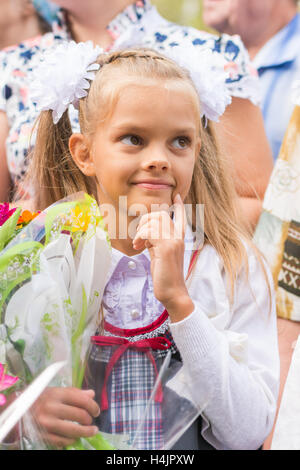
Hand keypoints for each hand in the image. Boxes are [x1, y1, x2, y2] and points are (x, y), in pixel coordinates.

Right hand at [31, 387, 99, 447]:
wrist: (18, 410)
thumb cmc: (40, 399)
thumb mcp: (56, 391)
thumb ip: (74, 392)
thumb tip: (91, 394)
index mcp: (56, 394)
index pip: (82, 400)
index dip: (93, 406)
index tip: (96, 411)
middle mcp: (52, 408)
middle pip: (80, 415)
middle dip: (89, 420)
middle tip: (91, 422)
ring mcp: (47, 423)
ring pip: (74, 431)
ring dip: (86, 432)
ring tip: (91, 431)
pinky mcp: (43, 436)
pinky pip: (63, 441)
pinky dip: (72, 440)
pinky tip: (75, 437)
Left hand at [133, 194, 193, 320]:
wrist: (172, 292)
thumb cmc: (164, 275)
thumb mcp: (160, 254)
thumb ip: (156, 242)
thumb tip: (145, 233)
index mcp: (179, 238)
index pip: (181, 217)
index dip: (179, 206)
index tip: (177, 196)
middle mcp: (178, 237)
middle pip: (161, 214)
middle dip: (145, 220)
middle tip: (139, 236)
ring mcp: (174, 241)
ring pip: (155, 220)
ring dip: (141, 230)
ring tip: (138, 243)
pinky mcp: (166, 248)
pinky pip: (150, 231)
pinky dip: (140, 236)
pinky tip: (139, 247)